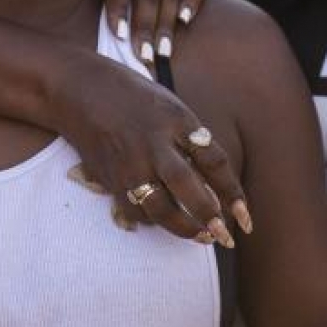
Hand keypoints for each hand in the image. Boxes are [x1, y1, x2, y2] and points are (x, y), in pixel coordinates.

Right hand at [57, 53, 250, 244]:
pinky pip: (135, 210)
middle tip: (225, 237)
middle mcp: (153, 142)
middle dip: (209, 216)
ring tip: (202, 237)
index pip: (213, 160)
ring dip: (184, 228)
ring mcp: (129, 162)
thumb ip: (189, 137)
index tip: (246, 216)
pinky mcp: (110, 177)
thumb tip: (213, 180)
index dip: (233, 192)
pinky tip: (165, 221)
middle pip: (187, 186)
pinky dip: (153, 221)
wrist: (79, 89)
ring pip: (159, 207)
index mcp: (176, 119)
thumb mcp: (169, 104)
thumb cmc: (132, 95)